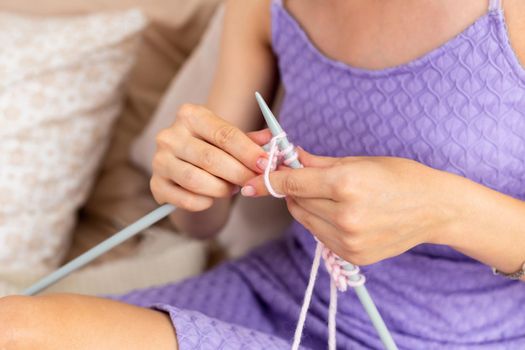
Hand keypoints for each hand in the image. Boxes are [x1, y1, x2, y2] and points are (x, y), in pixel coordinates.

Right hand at [150, 104, 267, 211]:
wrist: (182, 164)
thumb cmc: (210, 146)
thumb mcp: (229, 137)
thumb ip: (250, 139)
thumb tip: (274, 140)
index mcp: (190, 115)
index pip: (224, 134)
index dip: (248, 151)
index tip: (267, 164)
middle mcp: (170, 135)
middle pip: (211, 158)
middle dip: (239, 173)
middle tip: (255, 181)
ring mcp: (159, 160)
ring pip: (196, 180)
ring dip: (222, 189)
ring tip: (233, 189)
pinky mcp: (155, 185)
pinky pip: (185, 199)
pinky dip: (204, 202)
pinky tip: (212, 198)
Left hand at [242, 148, 462, 264]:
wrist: (435, 209)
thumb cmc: (400, 177)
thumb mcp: (359, 161)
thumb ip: (318, 163)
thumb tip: (289, 157)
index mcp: (346, 184)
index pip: (292, 184)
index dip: (268, 181)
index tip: (249, 183)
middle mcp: (345, 215)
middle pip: (295, 203)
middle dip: (293, 190)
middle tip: (302, 179)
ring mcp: (349, 239)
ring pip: (305, 221)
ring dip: (306, 207)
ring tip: (329, 196)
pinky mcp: (353, 255)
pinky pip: (321, 236)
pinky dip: (321, 223)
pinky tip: (342, 213)